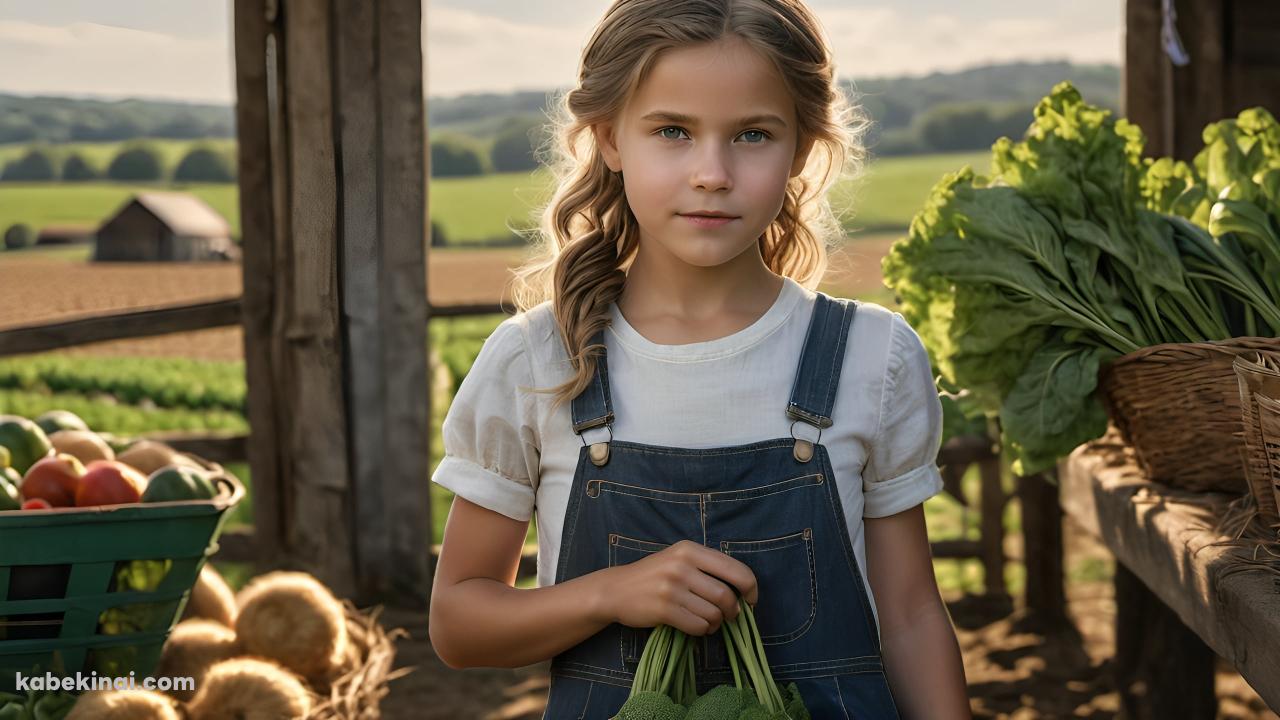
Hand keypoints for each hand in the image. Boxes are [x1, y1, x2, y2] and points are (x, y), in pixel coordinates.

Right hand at [596, 540, 758, 636]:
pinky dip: (702, 631)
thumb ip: (707, 568)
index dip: (750, 588)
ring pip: (713, 613)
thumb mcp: (679, 559)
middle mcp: (682, 565)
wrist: (615, 590)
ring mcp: (672, 587)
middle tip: (729, 616)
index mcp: (690, 550)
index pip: (735, 569)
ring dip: (716, 623)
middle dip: (733, 611)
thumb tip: (742, 593)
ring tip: (709, 622)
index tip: (751, 600)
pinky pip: (697, 626)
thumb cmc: (653, 575)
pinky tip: (696, 627)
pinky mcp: (664, 609)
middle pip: (725, 595)